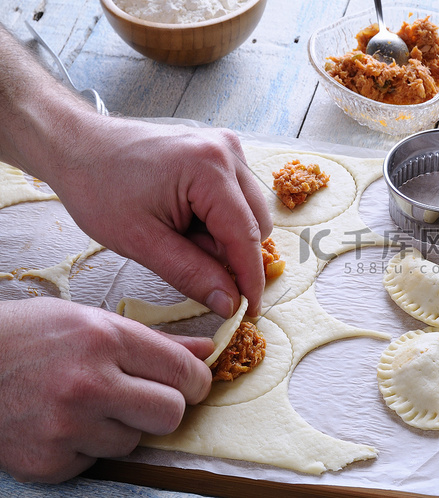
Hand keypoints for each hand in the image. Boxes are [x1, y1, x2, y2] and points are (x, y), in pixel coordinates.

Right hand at [0, 297, 213, 482]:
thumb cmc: (29, 336)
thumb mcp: (93, 321)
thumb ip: (156, 341)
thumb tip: (208, 350)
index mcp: (104, 340)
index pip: (183, 371)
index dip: (196, 379)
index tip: (191, 382)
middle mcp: (87, 384)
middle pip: (170, 414)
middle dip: (166, 407)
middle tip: (145, 397)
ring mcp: (65, 427)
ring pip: (134, 442)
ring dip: (121, 427)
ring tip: (87, 404)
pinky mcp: (47, 462)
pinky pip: (97, 462)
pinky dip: (87, 447)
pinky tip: (62, 423)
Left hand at [43, 116, 272, 317]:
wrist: (77, 147)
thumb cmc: (99, 189)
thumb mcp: (141, 241)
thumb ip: (191, 274)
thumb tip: (230, 303)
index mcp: (210, 168)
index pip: (245, 235)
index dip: (250, 279)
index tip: (251, 311)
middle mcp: (227, 151)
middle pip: (256, 224)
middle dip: (229, 252)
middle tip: (185, 256)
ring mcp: (226, 147)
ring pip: (250, 212)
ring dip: (224, 235)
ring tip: (179, 232)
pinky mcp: (220, 150)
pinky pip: (238, 197)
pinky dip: (218, 218)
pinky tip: (185, 217)